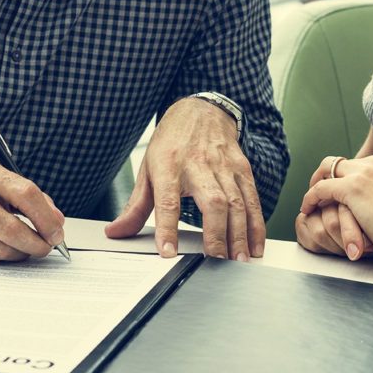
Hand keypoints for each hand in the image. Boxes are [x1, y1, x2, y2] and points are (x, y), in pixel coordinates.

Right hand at [0, 156, 65, 262]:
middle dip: (36, 243)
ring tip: (26, 249)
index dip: (46, 217)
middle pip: (11, 227)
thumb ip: (26, 195)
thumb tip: (56, 220)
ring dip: (19, 253)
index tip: (56, 231)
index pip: (25, 194)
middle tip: (46, 247)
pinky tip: (1, 249)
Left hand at [106, 97, 262, 260]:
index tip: (168, 253)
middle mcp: (199, 165)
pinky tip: (254, 245)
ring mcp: (224, 166)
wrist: (200, 111)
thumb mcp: (148, 169)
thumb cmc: (172, 144)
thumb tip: (116, 232)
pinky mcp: (242, 168)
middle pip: (212, 202)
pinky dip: (256, 225)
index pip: (167, 201)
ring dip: (239, 234)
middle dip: (216, 234)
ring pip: (236, 203)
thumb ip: (135, 206)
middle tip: (216, 261)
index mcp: (169, 166)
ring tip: (239, 260)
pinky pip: (252, 199)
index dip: (167, 228)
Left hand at [301, 153, 372, 261]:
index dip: (347, 176)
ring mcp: (363, 173)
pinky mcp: (351, 188)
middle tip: (319, 190)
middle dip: (328, 175)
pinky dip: (310, 198)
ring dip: (317, 185)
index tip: (340, 187)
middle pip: (341, 162)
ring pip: (328, 170)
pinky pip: (320, 188)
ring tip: (311, 200)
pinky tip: (307, 208)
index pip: (360, 163)